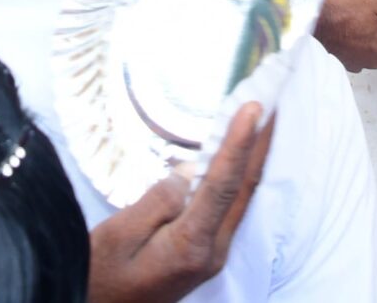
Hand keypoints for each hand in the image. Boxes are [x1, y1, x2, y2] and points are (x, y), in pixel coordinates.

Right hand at [86, 103, 273, 302]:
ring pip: (242, 198)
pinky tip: (241, 156)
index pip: (222, 185)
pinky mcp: (207, 253)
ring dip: (254, 157)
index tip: (254, 107)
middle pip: (244, 189)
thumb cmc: (101, 275)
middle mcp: (212, 252)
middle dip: (262, 143)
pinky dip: (238, 176)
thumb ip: (158, 200)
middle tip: (275, 100)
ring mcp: (213, 255)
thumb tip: (187, 175)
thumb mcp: (119, 234)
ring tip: (264, 119)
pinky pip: (230, 207)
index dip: (239, 142)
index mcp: (191, 246)